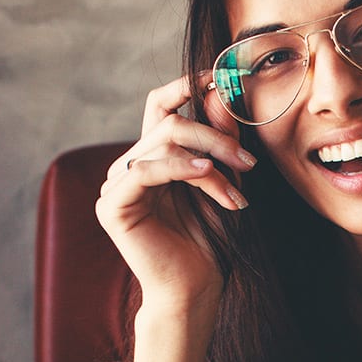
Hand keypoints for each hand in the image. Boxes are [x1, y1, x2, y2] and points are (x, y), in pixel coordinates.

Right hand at [96, 73, 255, 313]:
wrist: (197, 285)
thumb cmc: (211, 235)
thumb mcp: (223, 177)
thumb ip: (218, 138)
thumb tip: (216, 92)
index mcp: (154, 154)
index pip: (162, 104)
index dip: (187, 85)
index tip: (221, 76)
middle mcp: (131, 164)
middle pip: (170, 122)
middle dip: (215, 137)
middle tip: (249, 161)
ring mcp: (117, 184)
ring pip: (164, 144)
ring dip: (210, 162)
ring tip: (238, 190)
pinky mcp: (112, 205)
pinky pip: (145, 170)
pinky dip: (180, 169)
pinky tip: (207, 174)